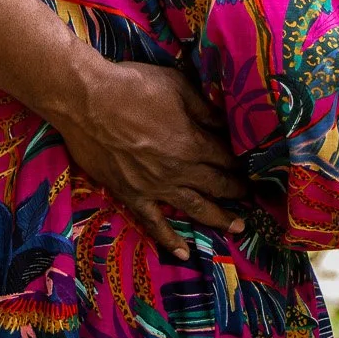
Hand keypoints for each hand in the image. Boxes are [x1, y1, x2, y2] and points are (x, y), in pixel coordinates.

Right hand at [55, 58, 248, 261]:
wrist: (86, 101)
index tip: (252, 169)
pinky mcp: (132, 195)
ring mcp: (155, 187)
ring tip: (237, 229)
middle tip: (252, 199)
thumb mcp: (176, 85)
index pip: (226, 158)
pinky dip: (170, 240)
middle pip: (216, 185)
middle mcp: (179, 171)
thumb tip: (225, 122)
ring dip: (219, 219)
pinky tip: (184, 253)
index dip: (240, 164)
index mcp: (193, 143)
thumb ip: (203, 107)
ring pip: (195, 208)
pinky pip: (154, 223)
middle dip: (237, 192)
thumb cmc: (133, 87)